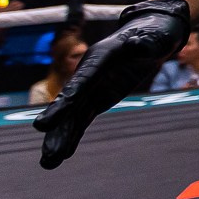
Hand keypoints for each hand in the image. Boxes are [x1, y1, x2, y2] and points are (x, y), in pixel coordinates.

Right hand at [34, 0, 189, 168]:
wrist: (151, 35)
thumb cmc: (153, 35)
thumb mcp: (154, 38)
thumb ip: (146, 43)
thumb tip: (141, 46)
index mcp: (99, 58)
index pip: (81, 83)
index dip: (64, 104)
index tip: (44, 124)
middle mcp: (89, 75)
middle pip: (70, 105)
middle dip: (58, 129)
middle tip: (46, 153)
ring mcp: (92, 88)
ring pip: (73, 116)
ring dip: (61, 139)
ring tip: (48, 164)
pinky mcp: (98, 98)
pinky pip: (83, 119)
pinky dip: (74, 136)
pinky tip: (63, 154)